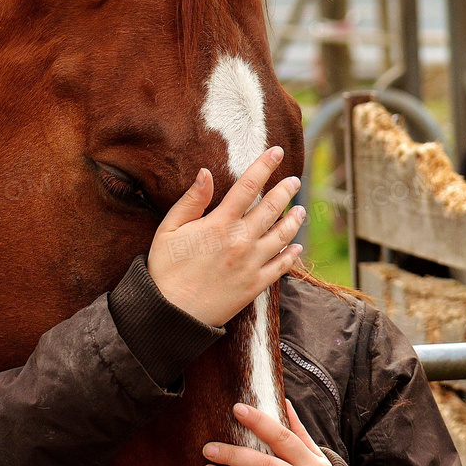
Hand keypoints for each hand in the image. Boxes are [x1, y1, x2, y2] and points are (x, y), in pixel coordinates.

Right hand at [147, 148, 304, 327]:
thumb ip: (192, 200)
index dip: (265, 166)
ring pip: (282, 236)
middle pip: (272, 208)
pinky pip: (281, 267)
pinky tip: (297, 247)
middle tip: (293, 181)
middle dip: (285, 190)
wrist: (171, 314)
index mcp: (219, 224)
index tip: (277, 151)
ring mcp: (251, 264)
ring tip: (300, 210)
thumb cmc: (165, 269)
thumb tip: (206, 172)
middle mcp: (240, 241)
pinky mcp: (255, 285)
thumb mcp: (170, 229)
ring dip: (294, 220)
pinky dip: (292, 255)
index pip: (248, 186)